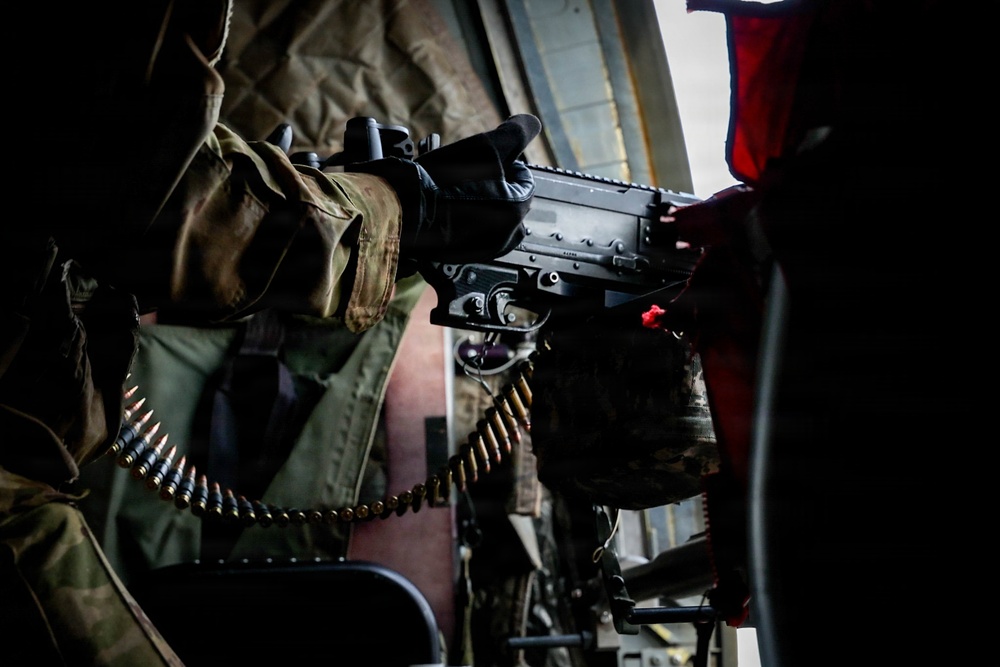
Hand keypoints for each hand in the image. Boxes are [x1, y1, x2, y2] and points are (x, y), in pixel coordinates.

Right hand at [348, 114, 541, 262]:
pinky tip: (444, 208)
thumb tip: (531, 123)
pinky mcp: (457, 258)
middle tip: (467, 174)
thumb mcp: (485, 147)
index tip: (486, 159)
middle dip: (492, 185)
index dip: (506, 163)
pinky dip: (461, 222)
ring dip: (477, 203)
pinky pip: (467, 236)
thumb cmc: (443, 180)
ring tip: (454, 189)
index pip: (523, 179)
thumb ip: (516, 134)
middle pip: (507, 200)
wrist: (402, 210)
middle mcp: (503, 238)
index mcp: (515, 212)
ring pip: (487, 218)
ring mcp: (480, 251)